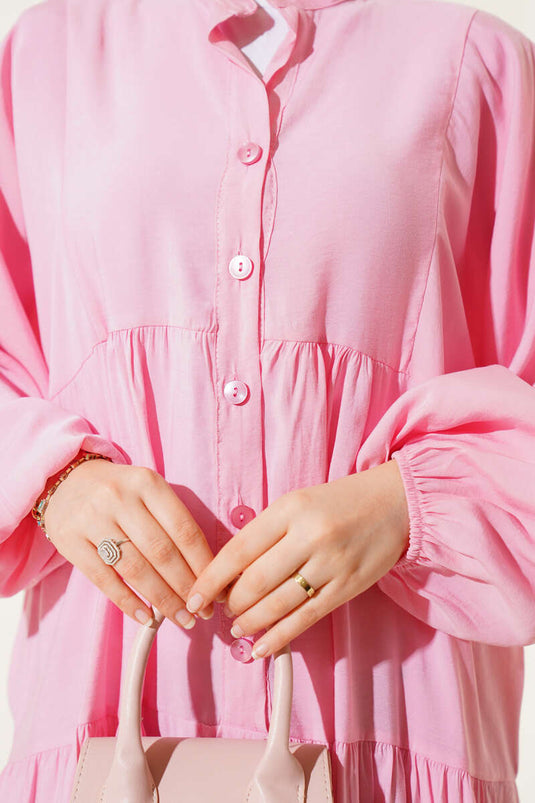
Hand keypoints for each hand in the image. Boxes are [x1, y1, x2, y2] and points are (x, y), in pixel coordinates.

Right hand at [44, 458, 224, 628]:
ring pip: (135, 569)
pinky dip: (127, 602)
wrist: (65, 480)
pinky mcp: (70, 541)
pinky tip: (146, 617)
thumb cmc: (120, 492)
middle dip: (186, 587)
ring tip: (181, 619)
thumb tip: (205, 571)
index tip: (215, 589)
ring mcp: (93, 519)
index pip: (183, 529)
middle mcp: (120, 498)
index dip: (202, 564)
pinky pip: (104, 579)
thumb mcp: (148, 491)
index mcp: (147, 483)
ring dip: (162, 600)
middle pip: (161, 552)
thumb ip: (173, 523)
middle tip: (202, 611)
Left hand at [185, 459, 409, 658]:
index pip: (239, 550)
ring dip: (251, 622)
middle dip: (231, 603)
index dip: (211, 579)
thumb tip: (229, 573)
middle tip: (222, 610)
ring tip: (237, 627)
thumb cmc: (339, 502)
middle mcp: (309, 536)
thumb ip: (265, 532)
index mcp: (290, 509)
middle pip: (255, 582)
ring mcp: (331, 564)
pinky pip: (306, 618)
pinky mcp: (347, 587)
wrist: (396, 503)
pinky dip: (280, 636)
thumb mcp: (296, 502)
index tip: (195, 595)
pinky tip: (261, 646)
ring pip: (278, 604)